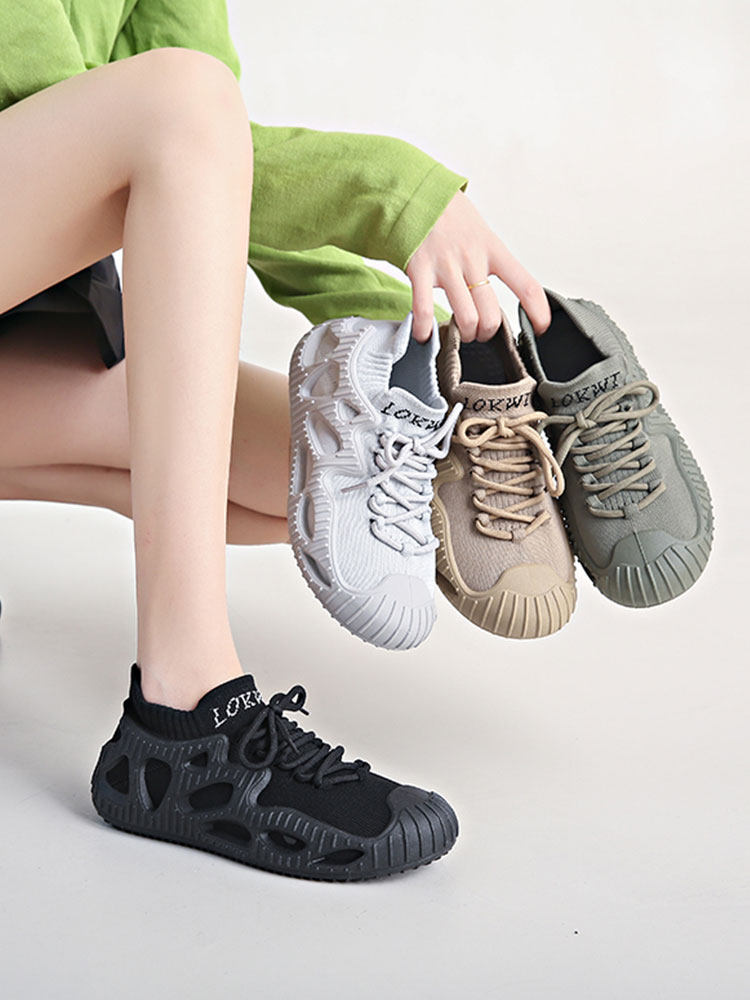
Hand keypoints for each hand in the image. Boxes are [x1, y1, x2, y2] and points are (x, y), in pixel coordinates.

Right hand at [405, 189, 550, 341]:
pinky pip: (424, 310)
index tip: (541, 328)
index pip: (525, 285)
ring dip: (464, 334)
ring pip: (466, 318)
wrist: (415, 190)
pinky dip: (425, 329)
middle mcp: (472, 258)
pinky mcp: (419, 269)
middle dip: (486, 333)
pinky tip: (424, 334)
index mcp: (492, 249)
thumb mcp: (480, 231)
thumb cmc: (448, 215)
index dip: (537, 311)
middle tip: (480, 331)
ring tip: (459, 332)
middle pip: (491, 314)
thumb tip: (499, 290)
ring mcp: (445, 265)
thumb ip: (490, 259)